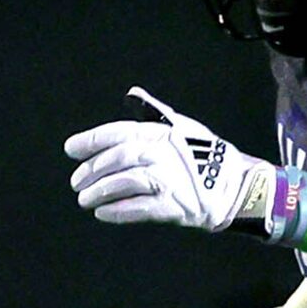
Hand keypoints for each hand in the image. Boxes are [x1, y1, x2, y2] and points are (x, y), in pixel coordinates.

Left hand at [65, 88, 273, 230]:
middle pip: (117, 160)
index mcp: (160, 133)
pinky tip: (102, 214)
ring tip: (84, 200)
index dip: (91, 140)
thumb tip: (133, 93)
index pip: (118, 133)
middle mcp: (162, 154)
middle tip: (76, 181)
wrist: (236, 186)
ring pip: (123, 184)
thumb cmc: (206, 155)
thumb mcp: (182, 126)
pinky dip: (117, 212)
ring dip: (100, 192)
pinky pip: (138, 209)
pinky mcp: (172, 206)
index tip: (70, 149)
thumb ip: (154, 111)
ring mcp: (167, 181)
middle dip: (92, 171)